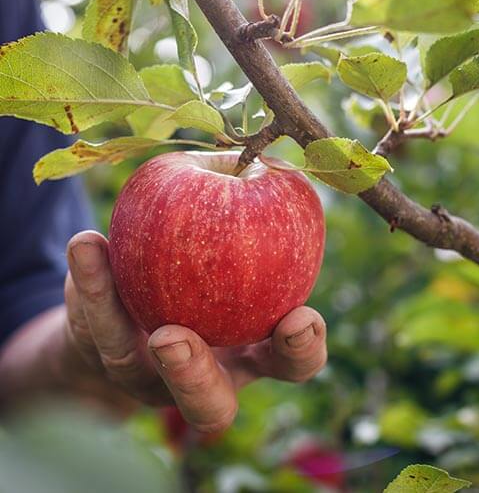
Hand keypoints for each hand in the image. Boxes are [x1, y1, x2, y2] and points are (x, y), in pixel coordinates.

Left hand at [65, 230, 327, 432]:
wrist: (145, 297)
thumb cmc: (208, 266)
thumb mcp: (235, 244)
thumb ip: (249, 215)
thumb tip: (258, 158)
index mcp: (250, 350)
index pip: (289, 361)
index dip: (303, 348)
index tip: (301, 318)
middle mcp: (201, 373)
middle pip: (211, 407)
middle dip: (202, 381)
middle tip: (181, 342)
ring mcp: (148, 373)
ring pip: (146, 383)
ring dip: (148, 353)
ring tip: (155, 324)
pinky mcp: (105, 353)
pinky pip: (97, 326)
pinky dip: (93, 285)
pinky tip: (88, 243)